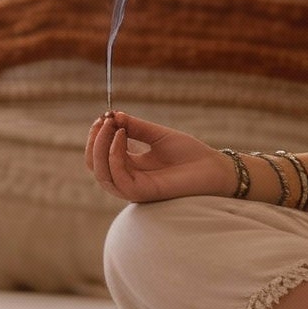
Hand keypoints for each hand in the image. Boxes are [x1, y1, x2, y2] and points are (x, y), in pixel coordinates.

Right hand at [85, 111, 233, 204]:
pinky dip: (114, 156)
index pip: (100, 157)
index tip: (103, 116)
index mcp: (130, 167)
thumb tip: (113, 115)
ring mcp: (134, 188)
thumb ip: (135, 127)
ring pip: (102, 174)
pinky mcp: (143, 193)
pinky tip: (121, 136)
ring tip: (112, 126)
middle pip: (95, 166)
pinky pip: (119, 177)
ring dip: (101, 147)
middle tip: (103, 120)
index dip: (96, 137)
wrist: (213, 167)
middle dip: (94, 141)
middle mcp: (128, 179)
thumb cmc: (189, 153)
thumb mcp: (158, 135)